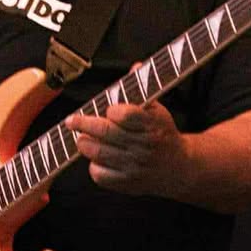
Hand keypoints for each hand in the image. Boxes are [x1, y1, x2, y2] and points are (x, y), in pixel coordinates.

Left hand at [65, 100, 191, 197]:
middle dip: (83, 124)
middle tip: (71, 120)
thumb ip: (142, 89)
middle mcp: (143, 146)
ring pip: (97, 152)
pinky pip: (99, 174)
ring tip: (82, 138)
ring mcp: (134, 166)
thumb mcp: (158, 110)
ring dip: (84, 143)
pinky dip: (93, 164)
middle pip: (105, 132)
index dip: (112, 111)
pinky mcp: (127, 183)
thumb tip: (136, 66)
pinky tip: (97, 158)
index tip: (108, 109)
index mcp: (151, 125)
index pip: (125, 115)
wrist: (179, 168)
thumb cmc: (162, 133)